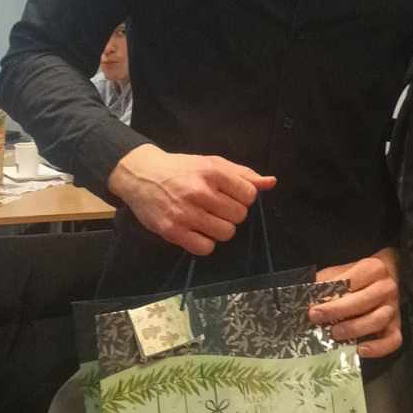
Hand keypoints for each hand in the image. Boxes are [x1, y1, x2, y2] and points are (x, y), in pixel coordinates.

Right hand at [108, 144, 274, 255]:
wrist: (141, 175)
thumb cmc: (181, 169)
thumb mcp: (212, 163)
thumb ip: (243, 174)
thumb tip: (271, 182)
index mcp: (212, 172)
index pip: (249, 194)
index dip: (243, 197)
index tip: (230, 196)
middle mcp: (199, 192)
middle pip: (239, 216)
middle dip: (232, 213)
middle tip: (217, 207)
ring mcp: (185, 213)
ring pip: (225, 233)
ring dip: (220, 229)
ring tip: (207, 219)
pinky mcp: (172, 231)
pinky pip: (205, 248)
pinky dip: (205, 243)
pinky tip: (197, 231)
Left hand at [314, 247, 400, 359]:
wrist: (390, 274)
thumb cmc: (359, 277)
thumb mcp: (341, 271)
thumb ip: (325, 281)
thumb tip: (305, 295)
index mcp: (373, 269)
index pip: (351, 282)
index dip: (331, 296)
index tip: (312, 307)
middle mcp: (386, 288)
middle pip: (364, 301)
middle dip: (338, 311)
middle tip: (318, 319)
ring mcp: (393, 308)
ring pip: (377, 321)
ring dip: (354, 329)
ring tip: (334, 335)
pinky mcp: (397, 327)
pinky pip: (393, 340)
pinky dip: (378, 348)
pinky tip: (360, 350)